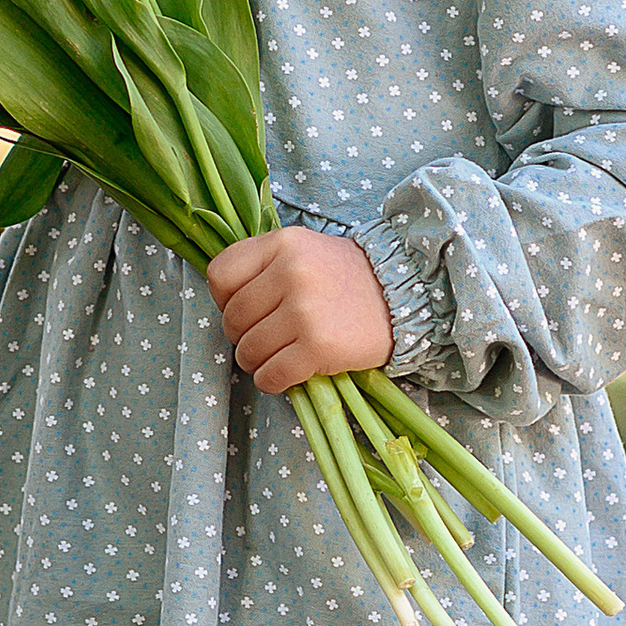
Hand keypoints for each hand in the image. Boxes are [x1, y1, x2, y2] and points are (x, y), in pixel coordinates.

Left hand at [206, 227, 392, 393]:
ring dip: (257, 362)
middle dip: (242, 336)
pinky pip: (271, 374)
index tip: (245, 309)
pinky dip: (272, 381)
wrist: (404, 296)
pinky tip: (287, 374)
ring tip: (279, 355)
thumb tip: (225, 306)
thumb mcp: (303, 251)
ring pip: (248, 351)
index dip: (223, 300)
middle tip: (267, 338)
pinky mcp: (319, 346)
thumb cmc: (345, 278)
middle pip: (232, 319)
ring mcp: (304, 310)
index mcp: (282, 244)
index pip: (220, 276)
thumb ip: (263, 266)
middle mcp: (291, 273)